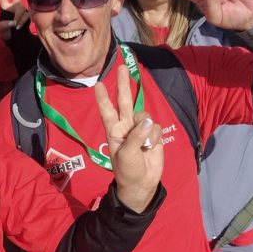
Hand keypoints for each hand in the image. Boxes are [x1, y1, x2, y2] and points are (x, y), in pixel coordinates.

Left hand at [0, 0, 27, 40]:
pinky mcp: (28, 15)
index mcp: (5, 7)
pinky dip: (22, 21)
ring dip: (18, 17)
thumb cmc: (4, 32)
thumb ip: (4, 25)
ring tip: (15, 26)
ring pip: (21, 9)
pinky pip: (26, 15)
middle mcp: (14, 6)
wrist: (14, 40)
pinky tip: (18, 26)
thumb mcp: (0, 29)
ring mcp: (21, 10)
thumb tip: (13, 22)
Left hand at [94, 66, 162, 212]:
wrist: (142, 183)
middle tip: (122, 68)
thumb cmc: (127, 170)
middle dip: (123, 84)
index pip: (106, 111)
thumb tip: (147, 121)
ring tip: (144, 146)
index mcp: (114, 130)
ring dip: (146, 128)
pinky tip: (152, 148)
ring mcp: (140, 129)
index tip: (97, 84)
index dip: (102, 98)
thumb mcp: (126, 154)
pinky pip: (156, 128)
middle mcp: (126, 125)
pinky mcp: (154, 134)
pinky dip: (155, 137)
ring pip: (144, 115)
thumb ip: (136, 137)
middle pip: (124, 101)